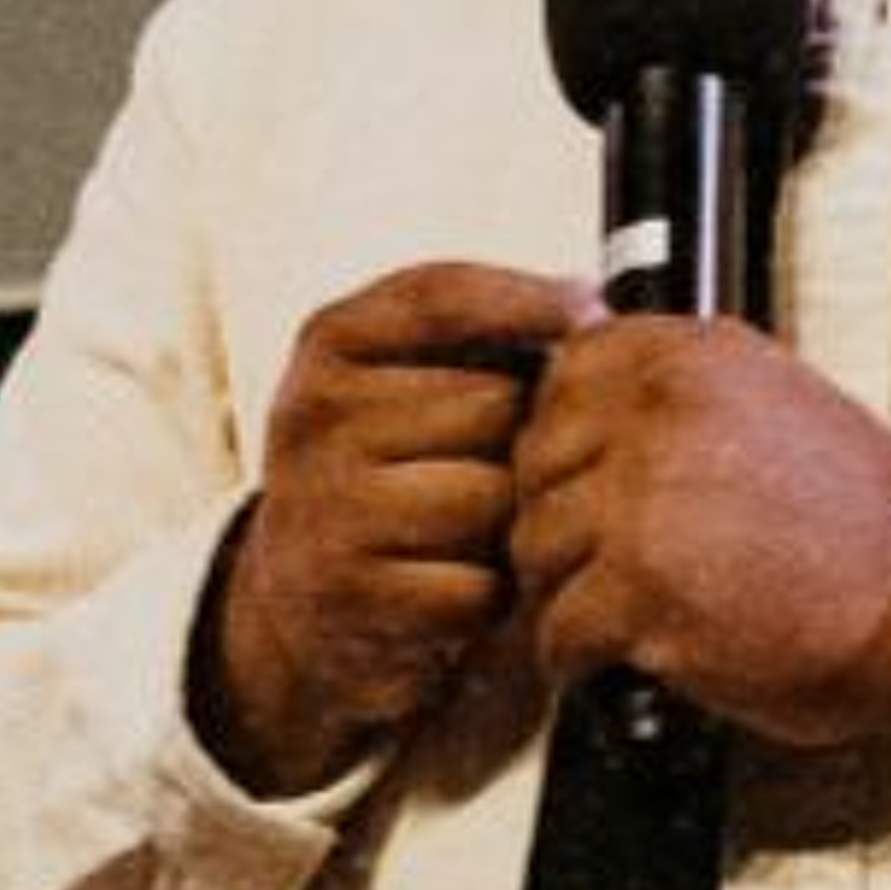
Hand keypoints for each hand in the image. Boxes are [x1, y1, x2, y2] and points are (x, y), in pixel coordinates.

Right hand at [192, 262, 584, 795]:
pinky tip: (462, 583)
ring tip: (488, 526)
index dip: (529, 299)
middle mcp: (315, 413)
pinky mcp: (347, 593)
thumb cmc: (386, 464)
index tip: (591, 311)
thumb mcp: (400, 371)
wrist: (300, 592)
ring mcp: (323, 503)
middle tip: (511, 464)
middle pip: (492, 403)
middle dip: (525, 436)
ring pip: (491, 494)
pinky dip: (490, 594)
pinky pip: (476, 584)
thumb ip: (477, 328)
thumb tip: (589, 306)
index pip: (443, 295)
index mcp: (331, 341)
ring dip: (512, 520)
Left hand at [509, 316, 890, 750]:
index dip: (563, 429)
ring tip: (597, 615)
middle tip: (581, 558)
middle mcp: (660, 412)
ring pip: (535, 543)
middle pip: (535, 457)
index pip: (567, 369)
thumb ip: (693, 389)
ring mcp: (644, 498)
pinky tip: (607, 664)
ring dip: (558, 589)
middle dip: (553, 513)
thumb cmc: (867, 524)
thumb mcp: (780, 400)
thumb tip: (608, 400)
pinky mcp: (641, 589)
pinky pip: (557, 627)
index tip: (579, 472)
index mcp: (695, 357)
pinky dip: (573, 657)